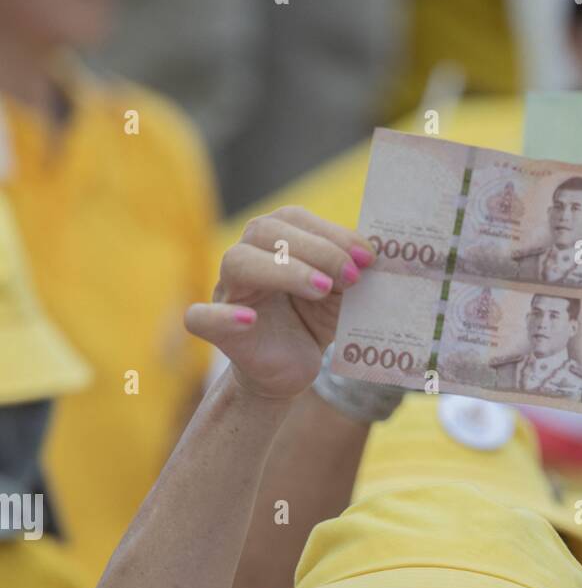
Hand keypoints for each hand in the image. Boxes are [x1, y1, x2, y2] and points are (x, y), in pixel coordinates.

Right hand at [185, 209, 376, 400]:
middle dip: (315, 250)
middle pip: (266, 232)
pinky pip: (200, 316)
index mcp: (275, 240)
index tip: (369, 257)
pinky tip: (250, 320)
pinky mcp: (215, 328)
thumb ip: (351, 272)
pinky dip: (223, 316)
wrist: (289, 368)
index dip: (332, 234)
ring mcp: (228, 291)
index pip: (295, 219)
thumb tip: (376, 255)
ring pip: (239, 262)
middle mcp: (247, 256)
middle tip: (351, 275)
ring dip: (283, 271)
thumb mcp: (340, 295)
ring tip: (322, 290)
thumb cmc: (312, 322)